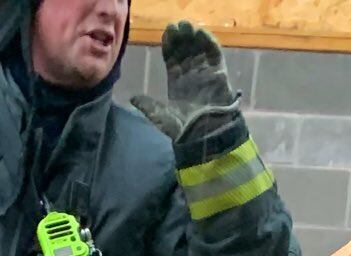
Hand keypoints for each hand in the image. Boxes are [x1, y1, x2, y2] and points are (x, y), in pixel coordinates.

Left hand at [131, 21, 237, 141]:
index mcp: (176, 80)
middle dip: (180, 37)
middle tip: (176, 25)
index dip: (169, 45)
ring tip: (187, 26)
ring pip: (199, 48)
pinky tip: (201, 34)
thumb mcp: (160, 116)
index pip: (171, 57)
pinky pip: (214, 54)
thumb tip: (132, 98)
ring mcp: (204, 72)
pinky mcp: (218, 73)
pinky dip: (209, 42)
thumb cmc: (182, 128)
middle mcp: (190, 73)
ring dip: (193, 36)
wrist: (203, 134)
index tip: (166, 33)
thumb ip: (148, 105)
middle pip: (184, 49)